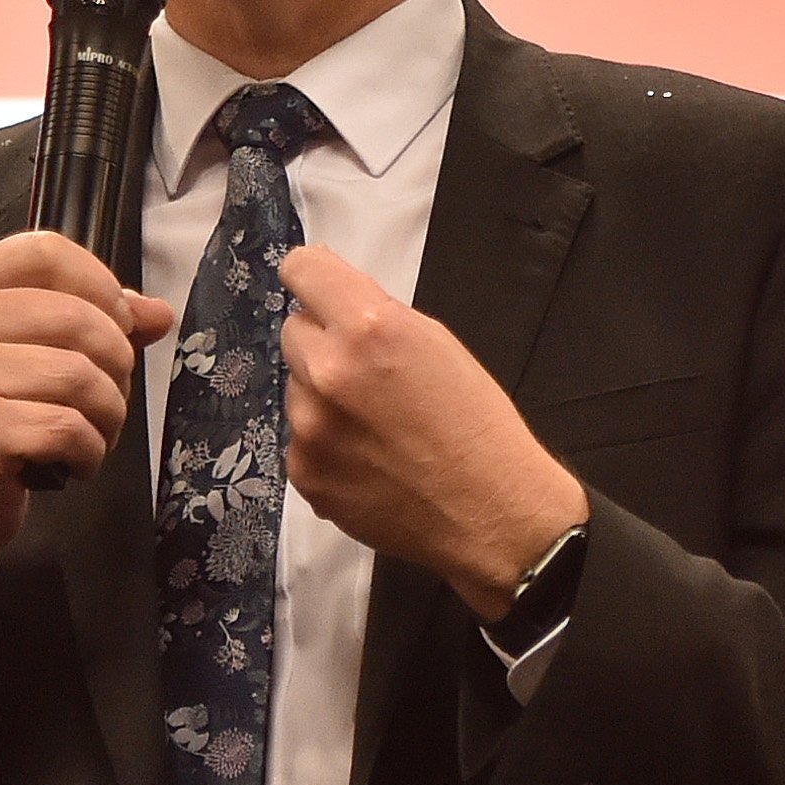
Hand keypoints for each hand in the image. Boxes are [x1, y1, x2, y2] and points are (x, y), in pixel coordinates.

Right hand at [0, 231, 177, 643]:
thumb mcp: (32, 357)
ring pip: (82, 377)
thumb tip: (159, 313)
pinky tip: (71, 463)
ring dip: (108, 416)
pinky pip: (69, 428)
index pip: (48, 251)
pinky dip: (88, 452)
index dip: (101, 285)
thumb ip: (95, 323)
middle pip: (80, 318)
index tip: (117, 325)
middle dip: (116, 367)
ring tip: (90, 435)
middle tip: (104, 400)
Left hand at [277, 245, 587, 619]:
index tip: (321, 290)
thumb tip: (330, 293)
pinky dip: (325, 444)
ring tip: (374, 425)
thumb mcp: (438, 344)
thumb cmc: (477, 422)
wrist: (491, 514)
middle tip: (367, 372)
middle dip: (324, 342)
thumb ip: (377, 315)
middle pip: (294, 331)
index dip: (311, 276)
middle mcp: (328, 373)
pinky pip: (300, 439)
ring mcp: (309, 429)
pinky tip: (367, 461)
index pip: (302, 271)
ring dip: (322, 395)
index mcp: (368, 330)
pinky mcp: (303, 474)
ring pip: (296, 388)